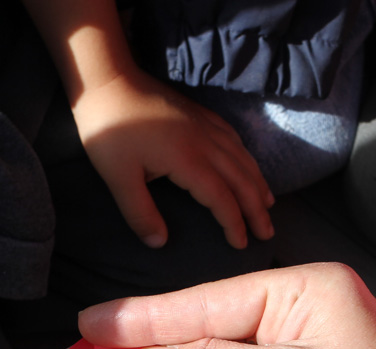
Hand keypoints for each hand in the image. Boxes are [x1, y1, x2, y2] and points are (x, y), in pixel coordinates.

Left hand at [72, 68, 274, 248]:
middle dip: (257, 209)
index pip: (222, 199)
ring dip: (258, 184)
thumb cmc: (108, 129)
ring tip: (268, 204)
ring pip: (243, 158)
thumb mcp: (117, 177)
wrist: (107, 79)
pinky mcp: (200, 114)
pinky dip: (247, 158)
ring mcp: (205, 126)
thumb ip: (140, 213)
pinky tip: (249, 166)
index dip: (234, 223)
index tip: (241, 243)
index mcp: (188, 160)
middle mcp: (205, 143)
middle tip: (266, 232)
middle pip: (242, 180)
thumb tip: (158, 243)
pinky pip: (234, 139)